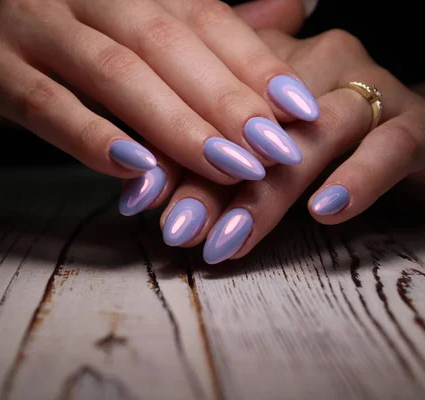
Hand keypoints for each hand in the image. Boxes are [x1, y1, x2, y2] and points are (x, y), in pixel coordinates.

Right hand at [0, 0, 315, 180]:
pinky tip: (136, 173)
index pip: (198, 15)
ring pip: (113, 70)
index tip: (299, 112)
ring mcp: (22, 18)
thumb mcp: (123, 42)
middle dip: (224, 100)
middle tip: (276, 151)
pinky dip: (93, 138)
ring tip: (227, 168)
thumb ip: (202, 31)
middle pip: (163, 40)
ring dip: (175, 124)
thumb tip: (296, 5)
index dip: (252, 61)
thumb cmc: (42, 61)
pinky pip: (45, 104)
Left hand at [122, 28, 424, 263]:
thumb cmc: (312, 139)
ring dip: (269, 192)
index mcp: (266, 59)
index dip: (171, 153)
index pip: (210, 104)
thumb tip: (138, 188)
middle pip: (255, 120)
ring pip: (313, 134)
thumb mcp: (249, 141)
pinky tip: (325, 211)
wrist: (403, 132)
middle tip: (178, 229)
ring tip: (230, 237)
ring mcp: (368, 87)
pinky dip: (358, 177)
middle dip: (209, 181)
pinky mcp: (414, 121)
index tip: (140, 200)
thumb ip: (199, 151)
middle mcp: (316, 61)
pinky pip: (391, 145)